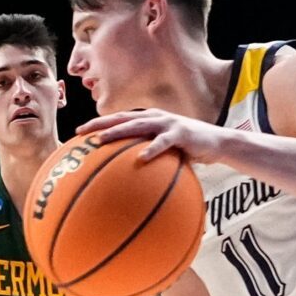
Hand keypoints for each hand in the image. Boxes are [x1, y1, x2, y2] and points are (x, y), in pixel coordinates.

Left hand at [78, 107, 230, 165]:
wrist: (217, 143)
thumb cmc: (188, 150)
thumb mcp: (165, 152)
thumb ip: (148, 157)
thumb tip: (127, 178)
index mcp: (148, 119)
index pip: (118, 119)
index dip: (98, 123)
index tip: (78, 133)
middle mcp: (154, 117)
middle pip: (121, 118)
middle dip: (99, 124)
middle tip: (80, 133)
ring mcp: (167, 123)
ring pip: (137, 125)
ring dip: (118, 132)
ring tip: (101, 140)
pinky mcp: (180, 133)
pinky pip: (163, 142)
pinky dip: (152, 149)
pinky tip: (141, 158)